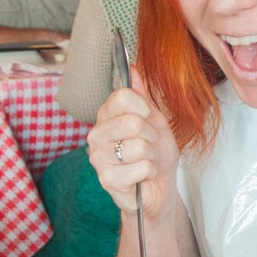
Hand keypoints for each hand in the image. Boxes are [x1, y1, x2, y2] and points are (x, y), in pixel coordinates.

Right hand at [87, 80, 181, 221]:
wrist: (159, 187)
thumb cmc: (156, 154)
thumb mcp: (155, 120)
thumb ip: (142, 95)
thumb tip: (132, 69)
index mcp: (107, 115)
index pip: (123, 96)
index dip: (143, 108)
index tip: (147, 118)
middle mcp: (97, 134)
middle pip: (132, 121)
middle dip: (151, 135)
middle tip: (149, 144)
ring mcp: (99, 157)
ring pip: (140, 146)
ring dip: (152, 155)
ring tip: (145, 160)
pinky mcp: (106, 179)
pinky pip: (142, 167)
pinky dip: (150, 172)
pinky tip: (142, 176)